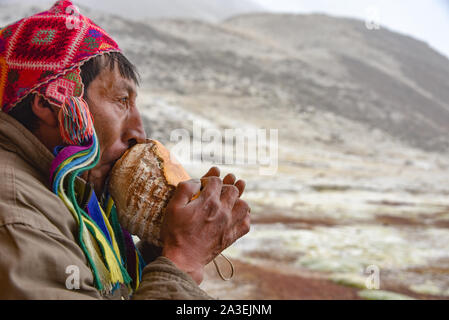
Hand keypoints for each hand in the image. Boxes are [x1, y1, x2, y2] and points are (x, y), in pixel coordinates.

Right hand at [160, 167, 250, 283]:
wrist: (183, 259)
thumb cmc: (175, 233)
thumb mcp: (173, 207)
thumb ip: (185, 189)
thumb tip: (197, 181)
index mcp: (208, 201)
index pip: (216, 181)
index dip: (209, 180)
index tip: (202, 186)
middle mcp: (222, 211)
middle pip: (233, 190)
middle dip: (225, 187)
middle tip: (216, 192)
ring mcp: (229, 224)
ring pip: (244, 205)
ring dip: (237, 201)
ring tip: (228, 202)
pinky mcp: (231, 237)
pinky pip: (246, 223)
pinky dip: (243, 217)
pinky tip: (235, 216)